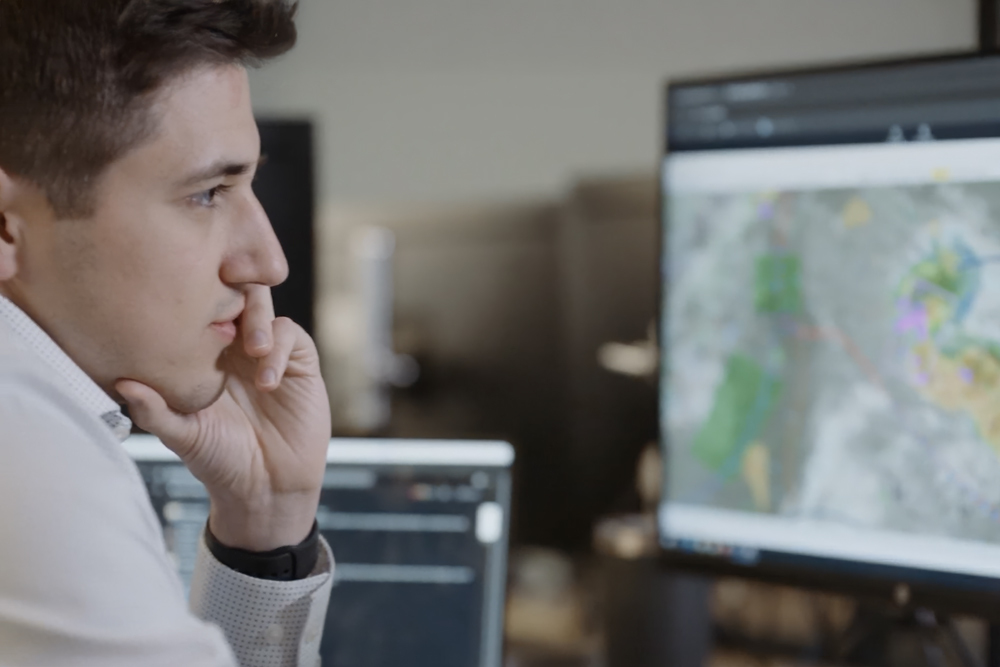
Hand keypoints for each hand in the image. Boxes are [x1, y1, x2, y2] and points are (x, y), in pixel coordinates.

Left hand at [116, 285, 331, 550]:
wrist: (266, 486)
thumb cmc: (219, 460)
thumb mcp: (182, 435)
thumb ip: (154, 410)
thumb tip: (122, 383)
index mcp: (203, 353)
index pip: (197, 306)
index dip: (192, 294)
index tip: (179, 302)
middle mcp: (235, 345)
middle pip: (233, 291)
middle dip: (231, 293)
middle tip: (226, 317)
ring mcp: (269, 351)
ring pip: (264, 306)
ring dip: (258, 320)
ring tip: (253, 349)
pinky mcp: (300, 363)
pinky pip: (291, 337)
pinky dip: (279, 351)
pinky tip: (268, 381)